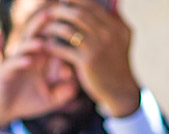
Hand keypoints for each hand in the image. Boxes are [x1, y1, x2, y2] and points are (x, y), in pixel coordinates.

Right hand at [0, 5, 81, 130]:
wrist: (5, 111)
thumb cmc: (29, 101)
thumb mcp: (51, 99)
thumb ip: (64, 93)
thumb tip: (75, 86)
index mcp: (41, 59)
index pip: (52, 43)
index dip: (62, 43)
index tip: (73, 43)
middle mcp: (29, 56)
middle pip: (36, 36)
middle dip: (44, 28)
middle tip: (54, 21)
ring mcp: (16, 63)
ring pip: (23, 48)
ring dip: (31, 44)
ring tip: (41, 43)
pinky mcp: (4, 73)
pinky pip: (10, 64)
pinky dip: (18, 61)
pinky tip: (28, 61)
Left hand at [38, 1, 140, 117]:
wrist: (120, 90)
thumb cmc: (117, 63)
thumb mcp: (123, 38)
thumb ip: (116, 20)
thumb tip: (110, 2)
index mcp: (116, 25)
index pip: (91, 5)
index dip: (74, 1)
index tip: (63, 1)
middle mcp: (107, 33)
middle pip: (78, 14)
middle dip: (60, 11)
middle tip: (49, 13)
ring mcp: (96, 47)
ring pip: (68, 29)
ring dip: (53, 28)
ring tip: (45, 29)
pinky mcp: (86, 61)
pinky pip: (63, 48)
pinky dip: (52, 45)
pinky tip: (46, 46)